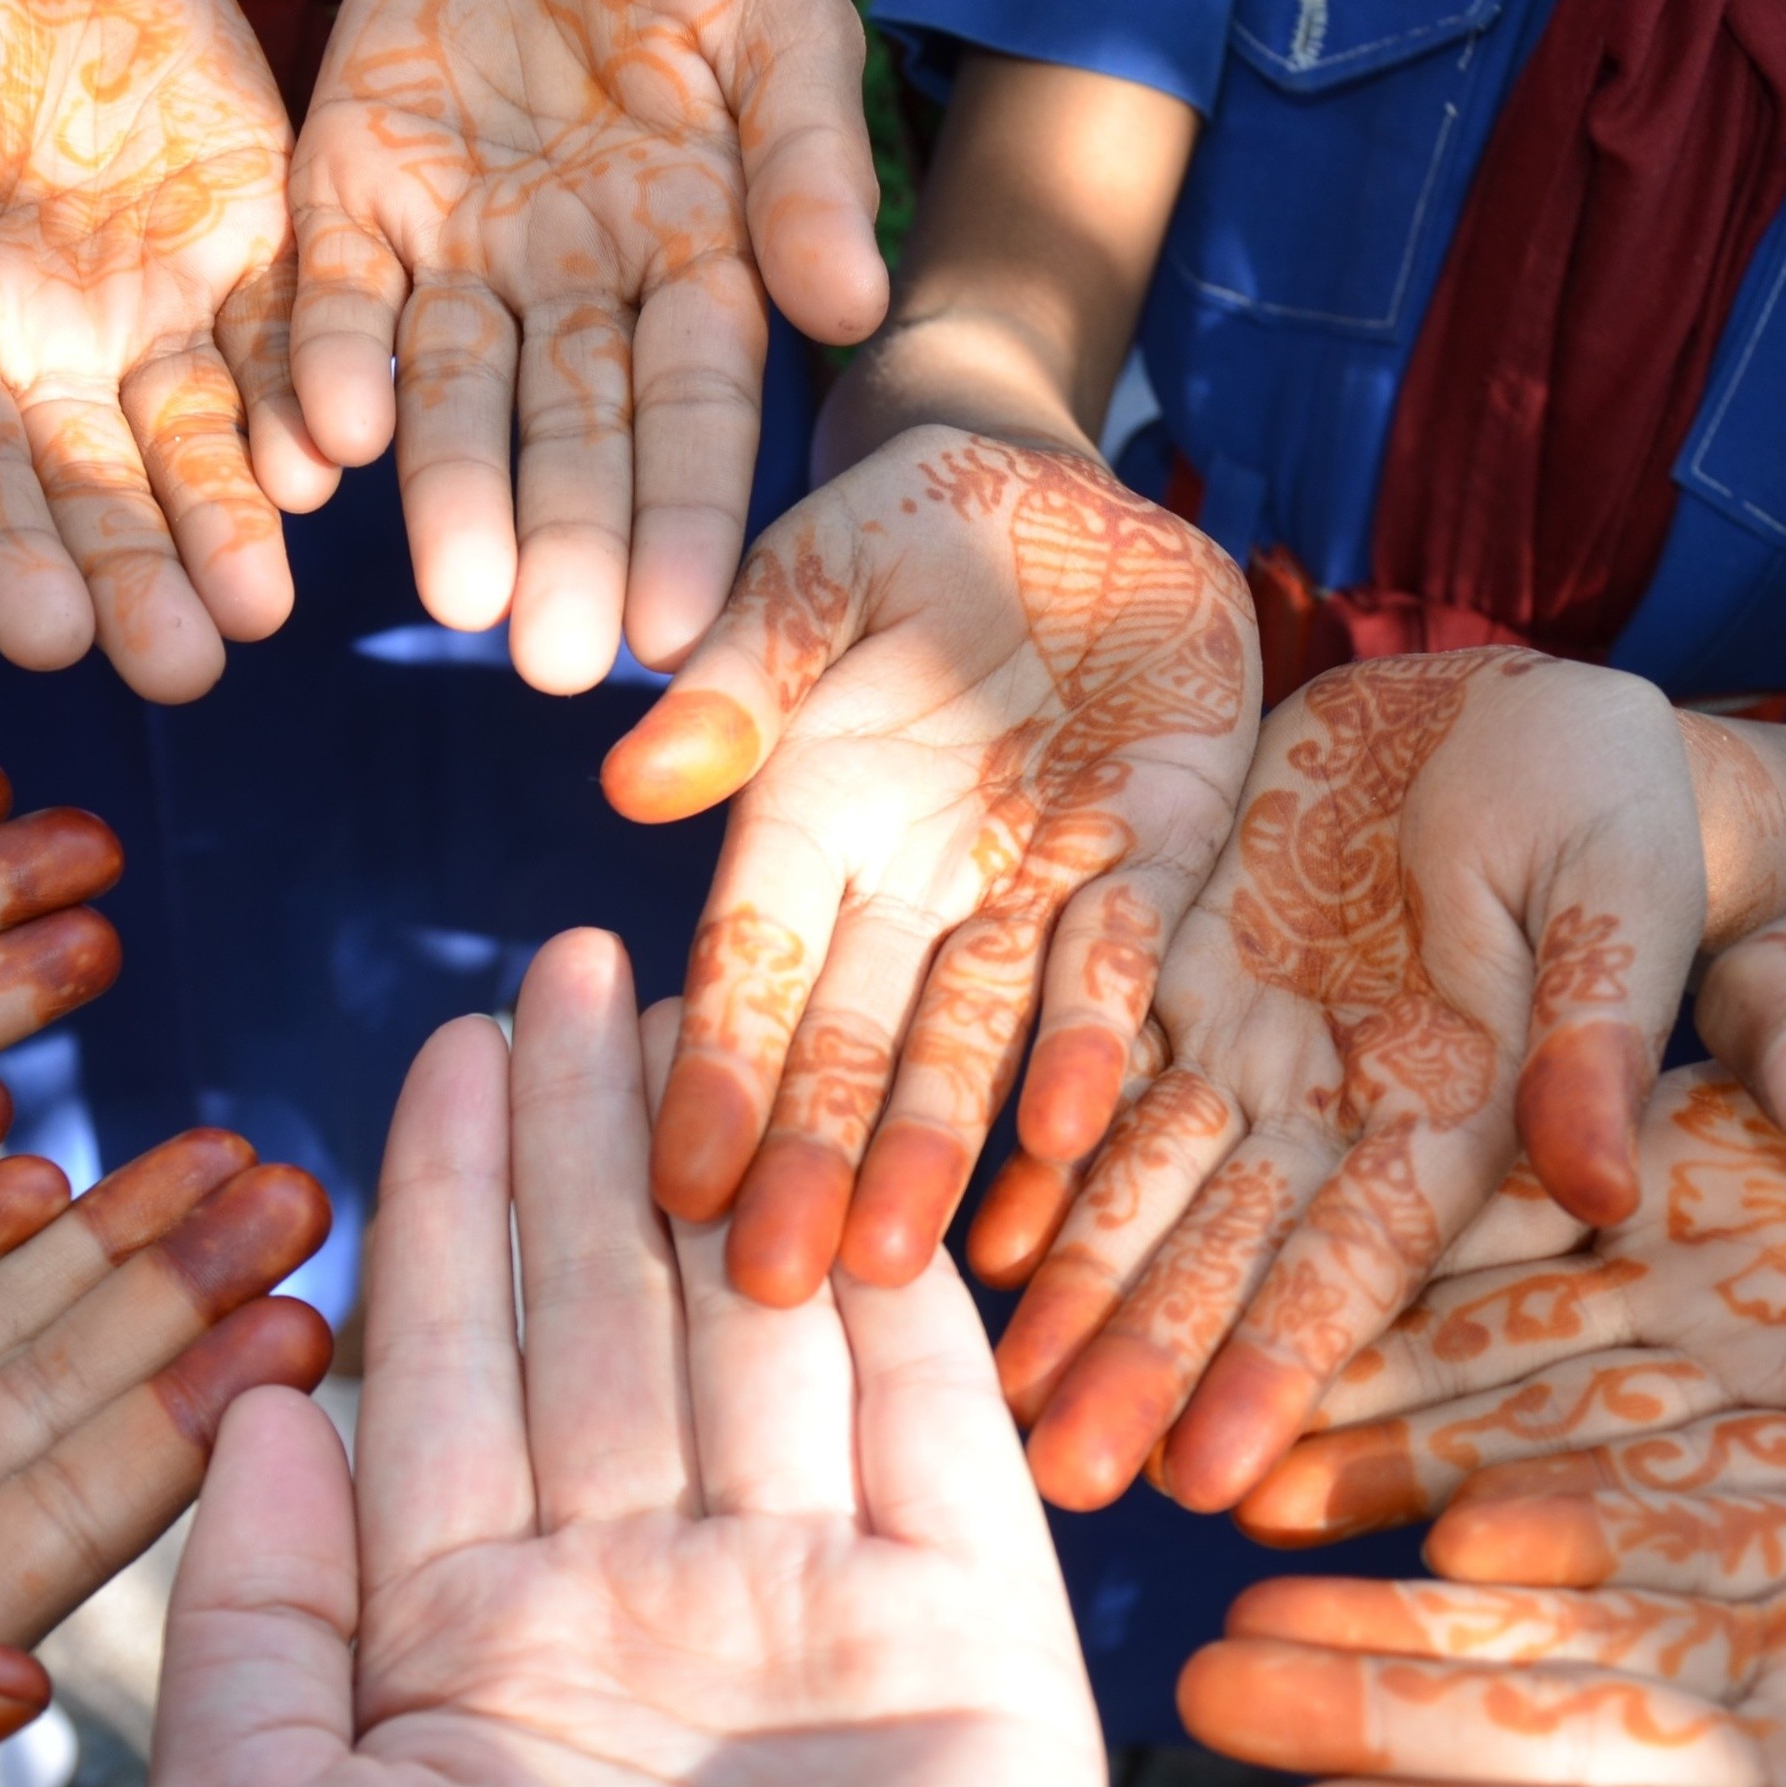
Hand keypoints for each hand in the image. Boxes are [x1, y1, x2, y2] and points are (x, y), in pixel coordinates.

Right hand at [0, 0, 331, 704]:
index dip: (10, 566)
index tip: (49, 637)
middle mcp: (63, 374)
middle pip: (104, 501)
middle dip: (142, 584)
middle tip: (182, 667)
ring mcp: (167, 320)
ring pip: (209, 449)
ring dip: (236, 528)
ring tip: (261, 605)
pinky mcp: (260, 253)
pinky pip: (293, 344)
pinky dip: (313, 403)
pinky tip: (329, 461)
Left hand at [142, 931, 1103, 1786]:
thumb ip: (257, 1600)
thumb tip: (256, 1391)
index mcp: (467, 1642)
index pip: (454, 1365)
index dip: (449, 1199)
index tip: (454, 1038)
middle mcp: (639, 1613)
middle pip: (613, 1319)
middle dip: (595, 1139)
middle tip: (587, 957)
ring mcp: (809, 1631)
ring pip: (765, 1343)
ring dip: (742, 1173)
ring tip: (706, 999)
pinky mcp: (972, 1666)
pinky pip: (942, 1441)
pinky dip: (916, 1301)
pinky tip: (870, 1157)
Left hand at [290, 0, 886, 690]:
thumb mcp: (787, 27)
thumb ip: (811, 159)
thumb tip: (850, 305)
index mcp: (694, 269)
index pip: (692, 414)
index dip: (683, 516)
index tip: (678, 625)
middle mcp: (573, 291)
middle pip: (569, 432)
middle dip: (562, 542)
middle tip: (550, 658)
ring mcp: (459, 253)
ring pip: (451, 393)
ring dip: (449, 492)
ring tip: (452, 598)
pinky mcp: (354, 199)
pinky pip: (336, 298)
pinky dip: (330, 367)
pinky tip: (329, 443)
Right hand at [603, 430, 1256, 1308]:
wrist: (1076, 500)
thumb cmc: (914, 526)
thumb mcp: (820, 566)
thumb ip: (743, 670)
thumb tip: (636, 779)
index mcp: (807, 811)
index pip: (751, 961)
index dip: (716, 1067)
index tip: (675, 1180)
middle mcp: (908, 883)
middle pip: (854, 1038)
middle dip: (815, 1159)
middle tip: (777, 1286)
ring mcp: (1029, 889)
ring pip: (976, 1040)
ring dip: (940, 1149)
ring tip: (905, 1266)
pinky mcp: (1149, 867)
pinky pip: (1120, 972)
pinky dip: (1092, 1051)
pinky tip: (1066, 1141)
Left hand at [996, 652, 1705, 1521]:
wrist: (1516, 712)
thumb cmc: (1611, 804)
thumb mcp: (1618, 900)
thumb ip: (1596, 1033)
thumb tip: (1611, 1187)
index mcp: (1457, 1114)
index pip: (1358, 1265)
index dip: (1281, 1367)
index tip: (1212, 1480)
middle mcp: (1336, 1106)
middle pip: (1227, 1250)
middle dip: (1147, 1366)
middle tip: (1064, 1481)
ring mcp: (1247, 1040)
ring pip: (1144, 1180)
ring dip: (1079, 1288)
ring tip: (1004, 1396)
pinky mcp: (1177, 960)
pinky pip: (1094, 1060)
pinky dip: (1041, 1148)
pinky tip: (983, 1240)